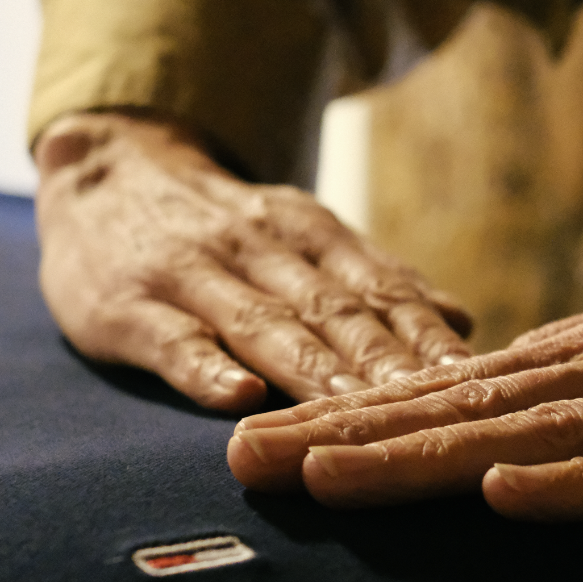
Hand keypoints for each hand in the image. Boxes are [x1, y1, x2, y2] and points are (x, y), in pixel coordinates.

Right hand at [34, 111, 471, 410]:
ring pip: (264, 325)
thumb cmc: (215, 226)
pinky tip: (237, 398)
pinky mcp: (127, 305)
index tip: (480, 382)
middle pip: (334, 311)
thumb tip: (462, 320)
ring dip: (315, 372)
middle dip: (389, 363)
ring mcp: (192, 274)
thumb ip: (370, 279)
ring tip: (361, 413)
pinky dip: (204, 368)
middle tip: (440, 410)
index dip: (428, 337)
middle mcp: (258, 247)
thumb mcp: (298, 235)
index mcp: (308, 232)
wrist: (102, 169)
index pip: (379, 289)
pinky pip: (170, 338)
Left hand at [227, 210, 582, 517]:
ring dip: (421, 457)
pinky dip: (575, 480)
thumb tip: (525, 401)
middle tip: (244, 459)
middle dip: (348, 435)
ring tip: (325, 476)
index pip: (455, 386)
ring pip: (525, 431)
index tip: (273, 435)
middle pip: (459, 406)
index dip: (360, 413)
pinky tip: (505, 495)